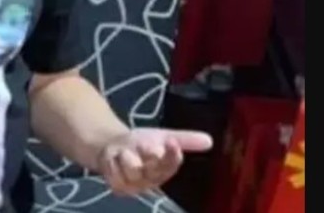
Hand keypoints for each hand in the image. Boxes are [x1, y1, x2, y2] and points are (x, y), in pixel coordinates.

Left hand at [96, 128, 213, 195]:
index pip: (172, 164)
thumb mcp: (163, 136)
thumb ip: (186, 139)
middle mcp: (152, 179)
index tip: (171, 141)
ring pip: (132, 170)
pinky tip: (114, 157)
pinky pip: (115, 174)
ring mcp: (135, 185)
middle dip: (149, 154)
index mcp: (165, 168)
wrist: (113, 146)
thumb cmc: (142, 144)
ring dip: (127, 155)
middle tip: (146, 145)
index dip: (172, 154)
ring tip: (124, 150)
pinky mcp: (118, 187)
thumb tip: (210, 140)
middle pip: (154, 169)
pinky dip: (113, 161)